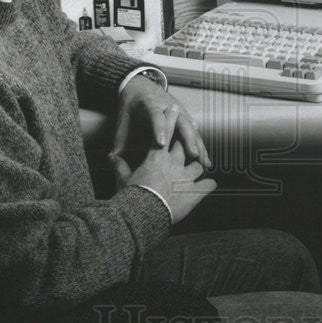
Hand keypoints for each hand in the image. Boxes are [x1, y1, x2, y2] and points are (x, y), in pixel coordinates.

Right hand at [111, 106, 216, 225]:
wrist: (144, 215)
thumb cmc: (132, 196)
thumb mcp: (122, 179)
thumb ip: (119, 166)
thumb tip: (111, 157)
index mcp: (156, 158)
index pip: (165, 133)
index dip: (170, 119)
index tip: (173, 107)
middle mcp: (174, 163)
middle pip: (184, 147)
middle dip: (186, 143)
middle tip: (186, 144)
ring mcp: (186, 177)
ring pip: (198, 165)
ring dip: (198, 166)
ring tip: (199, 167)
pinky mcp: (195, 192)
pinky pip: (208, 184)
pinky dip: (209, 184)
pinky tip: (210, 184)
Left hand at [112, 74, 211, 169]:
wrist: (140, 86)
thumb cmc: (131, 104)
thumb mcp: (123, 118)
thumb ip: (120, 138)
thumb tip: (114, 157)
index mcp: (150, 104)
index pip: (156, 116)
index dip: (159, 129)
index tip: (161, 143)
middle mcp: (168, 106)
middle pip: (181, 122)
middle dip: (188, 139)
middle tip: (193, 154)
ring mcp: (179, 110)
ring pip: (191, 128)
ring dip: (198, 145)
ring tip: (204, 162)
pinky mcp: (184, 116)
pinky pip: (194, 132)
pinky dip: (200, 145)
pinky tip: (205, 159)